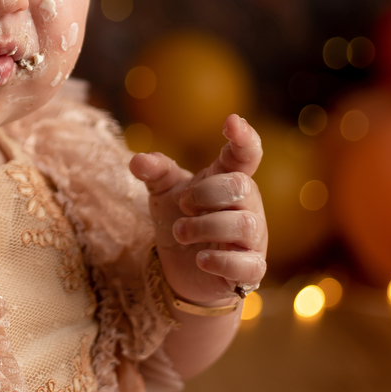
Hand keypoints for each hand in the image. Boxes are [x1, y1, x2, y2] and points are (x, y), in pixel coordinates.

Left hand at [128, 115, 267, 305]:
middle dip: (206, 193)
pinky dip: (222, 262)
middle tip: (183, 205)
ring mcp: (253, 238)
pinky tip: (200, 260)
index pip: (246, 155)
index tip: (231, 121)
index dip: (243, 138)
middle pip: (241, 186)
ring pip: (244, 224)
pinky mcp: (251, 269)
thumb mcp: (164, 192)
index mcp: (228, 180)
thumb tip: (137, 160)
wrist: (183, 268)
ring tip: (180, 232)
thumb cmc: (181, 219)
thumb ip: (155, 172)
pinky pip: (250, 265)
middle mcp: (247, 206)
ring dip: (206, 227)